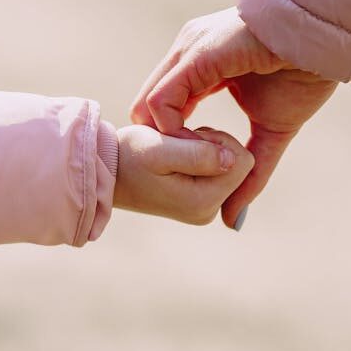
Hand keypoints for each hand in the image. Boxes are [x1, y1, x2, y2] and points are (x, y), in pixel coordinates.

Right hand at [114, 124, 254, 225]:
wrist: (107, 171)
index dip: (217, 140)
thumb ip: (199, 154)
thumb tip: (233, 159)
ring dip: (206, 148)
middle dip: (213, 145)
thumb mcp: (160, 150)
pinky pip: (219, 170)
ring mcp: (205, 209)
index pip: (242, 160)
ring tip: (174, 151)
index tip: (185, 139)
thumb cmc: (129, 156)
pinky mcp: (200, 201)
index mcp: (203, 201)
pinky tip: (177, 159)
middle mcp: (208, 211)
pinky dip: (201, 157)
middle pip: (239, 164)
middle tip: (178, 144)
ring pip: (230, 164)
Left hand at [130, 8, 337, 228]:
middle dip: (162, 147)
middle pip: (148, 109)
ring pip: (148, 107)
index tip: (195, 167)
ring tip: (195, 162)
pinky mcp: (196, 55)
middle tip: (187, 173)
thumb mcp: (270, 133)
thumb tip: (234, 219)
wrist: (328, 43)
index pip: (164, 107)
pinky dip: (171, 131)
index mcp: (202, 64)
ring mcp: (189, 51)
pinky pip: (162, 100)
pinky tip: (195, 147)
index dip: (172, 142)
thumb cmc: (305, 77)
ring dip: (166, 144)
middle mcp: (188, 53)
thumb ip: (249, 171)